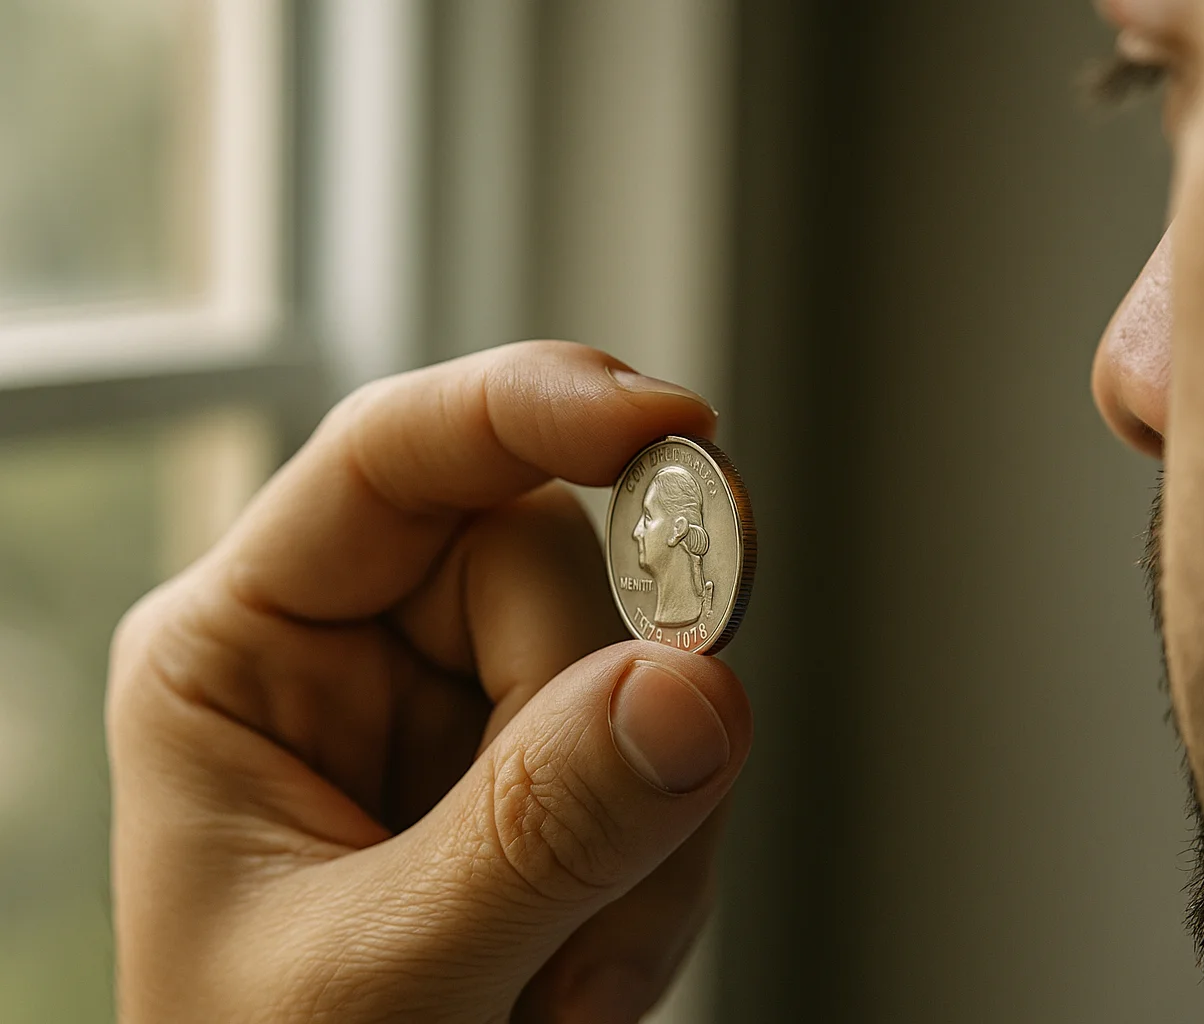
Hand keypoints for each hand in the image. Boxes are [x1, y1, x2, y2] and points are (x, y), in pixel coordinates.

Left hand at [107, 342, 752, 1022]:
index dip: (533, 408)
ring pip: (645, 671)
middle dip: (602, 735)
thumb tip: (695, 688)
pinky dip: (666, 876)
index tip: (673, 427)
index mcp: (247, 651)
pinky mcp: (552, 776)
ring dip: (648, 838)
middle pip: (558, 573)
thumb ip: (538, 833)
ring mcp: (466, 712)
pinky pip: (676, 757)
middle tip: (592, 900)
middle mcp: (365, 654)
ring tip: (567, 984)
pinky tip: (585, 977)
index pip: (393, 458)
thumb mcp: (380, 975)